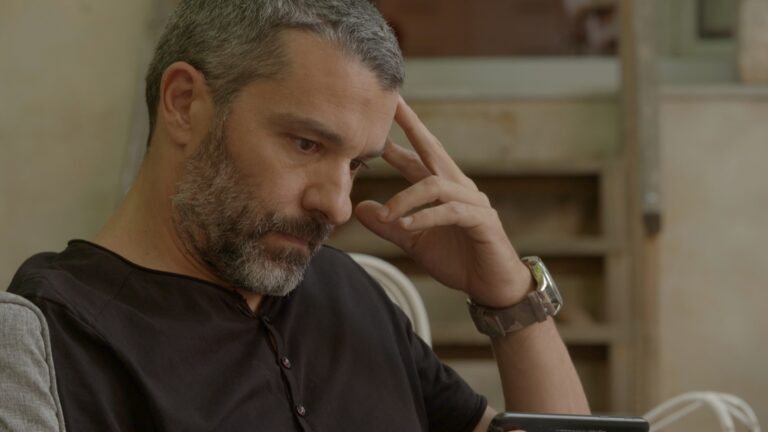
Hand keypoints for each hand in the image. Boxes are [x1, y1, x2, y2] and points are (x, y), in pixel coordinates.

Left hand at [355, 96, 533, 306]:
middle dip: (412, 126)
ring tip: (387, 216)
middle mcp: (459, 187)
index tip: (380, 113)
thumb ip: (390, 225)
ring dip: (406, 198)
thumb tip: (361, 208)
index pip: (418, 154)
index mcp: (443, 188)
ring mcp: (473, 202)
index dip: (400, 134)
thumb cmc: (457, 260)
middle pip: (433, 150)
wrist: (492, 287)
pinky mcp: (482, 221)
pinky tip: (406, 226)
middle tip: (392, 105)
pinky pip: (450, 211)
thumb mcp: (414, 241)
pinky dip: (426, 217)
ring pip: (435, 185)